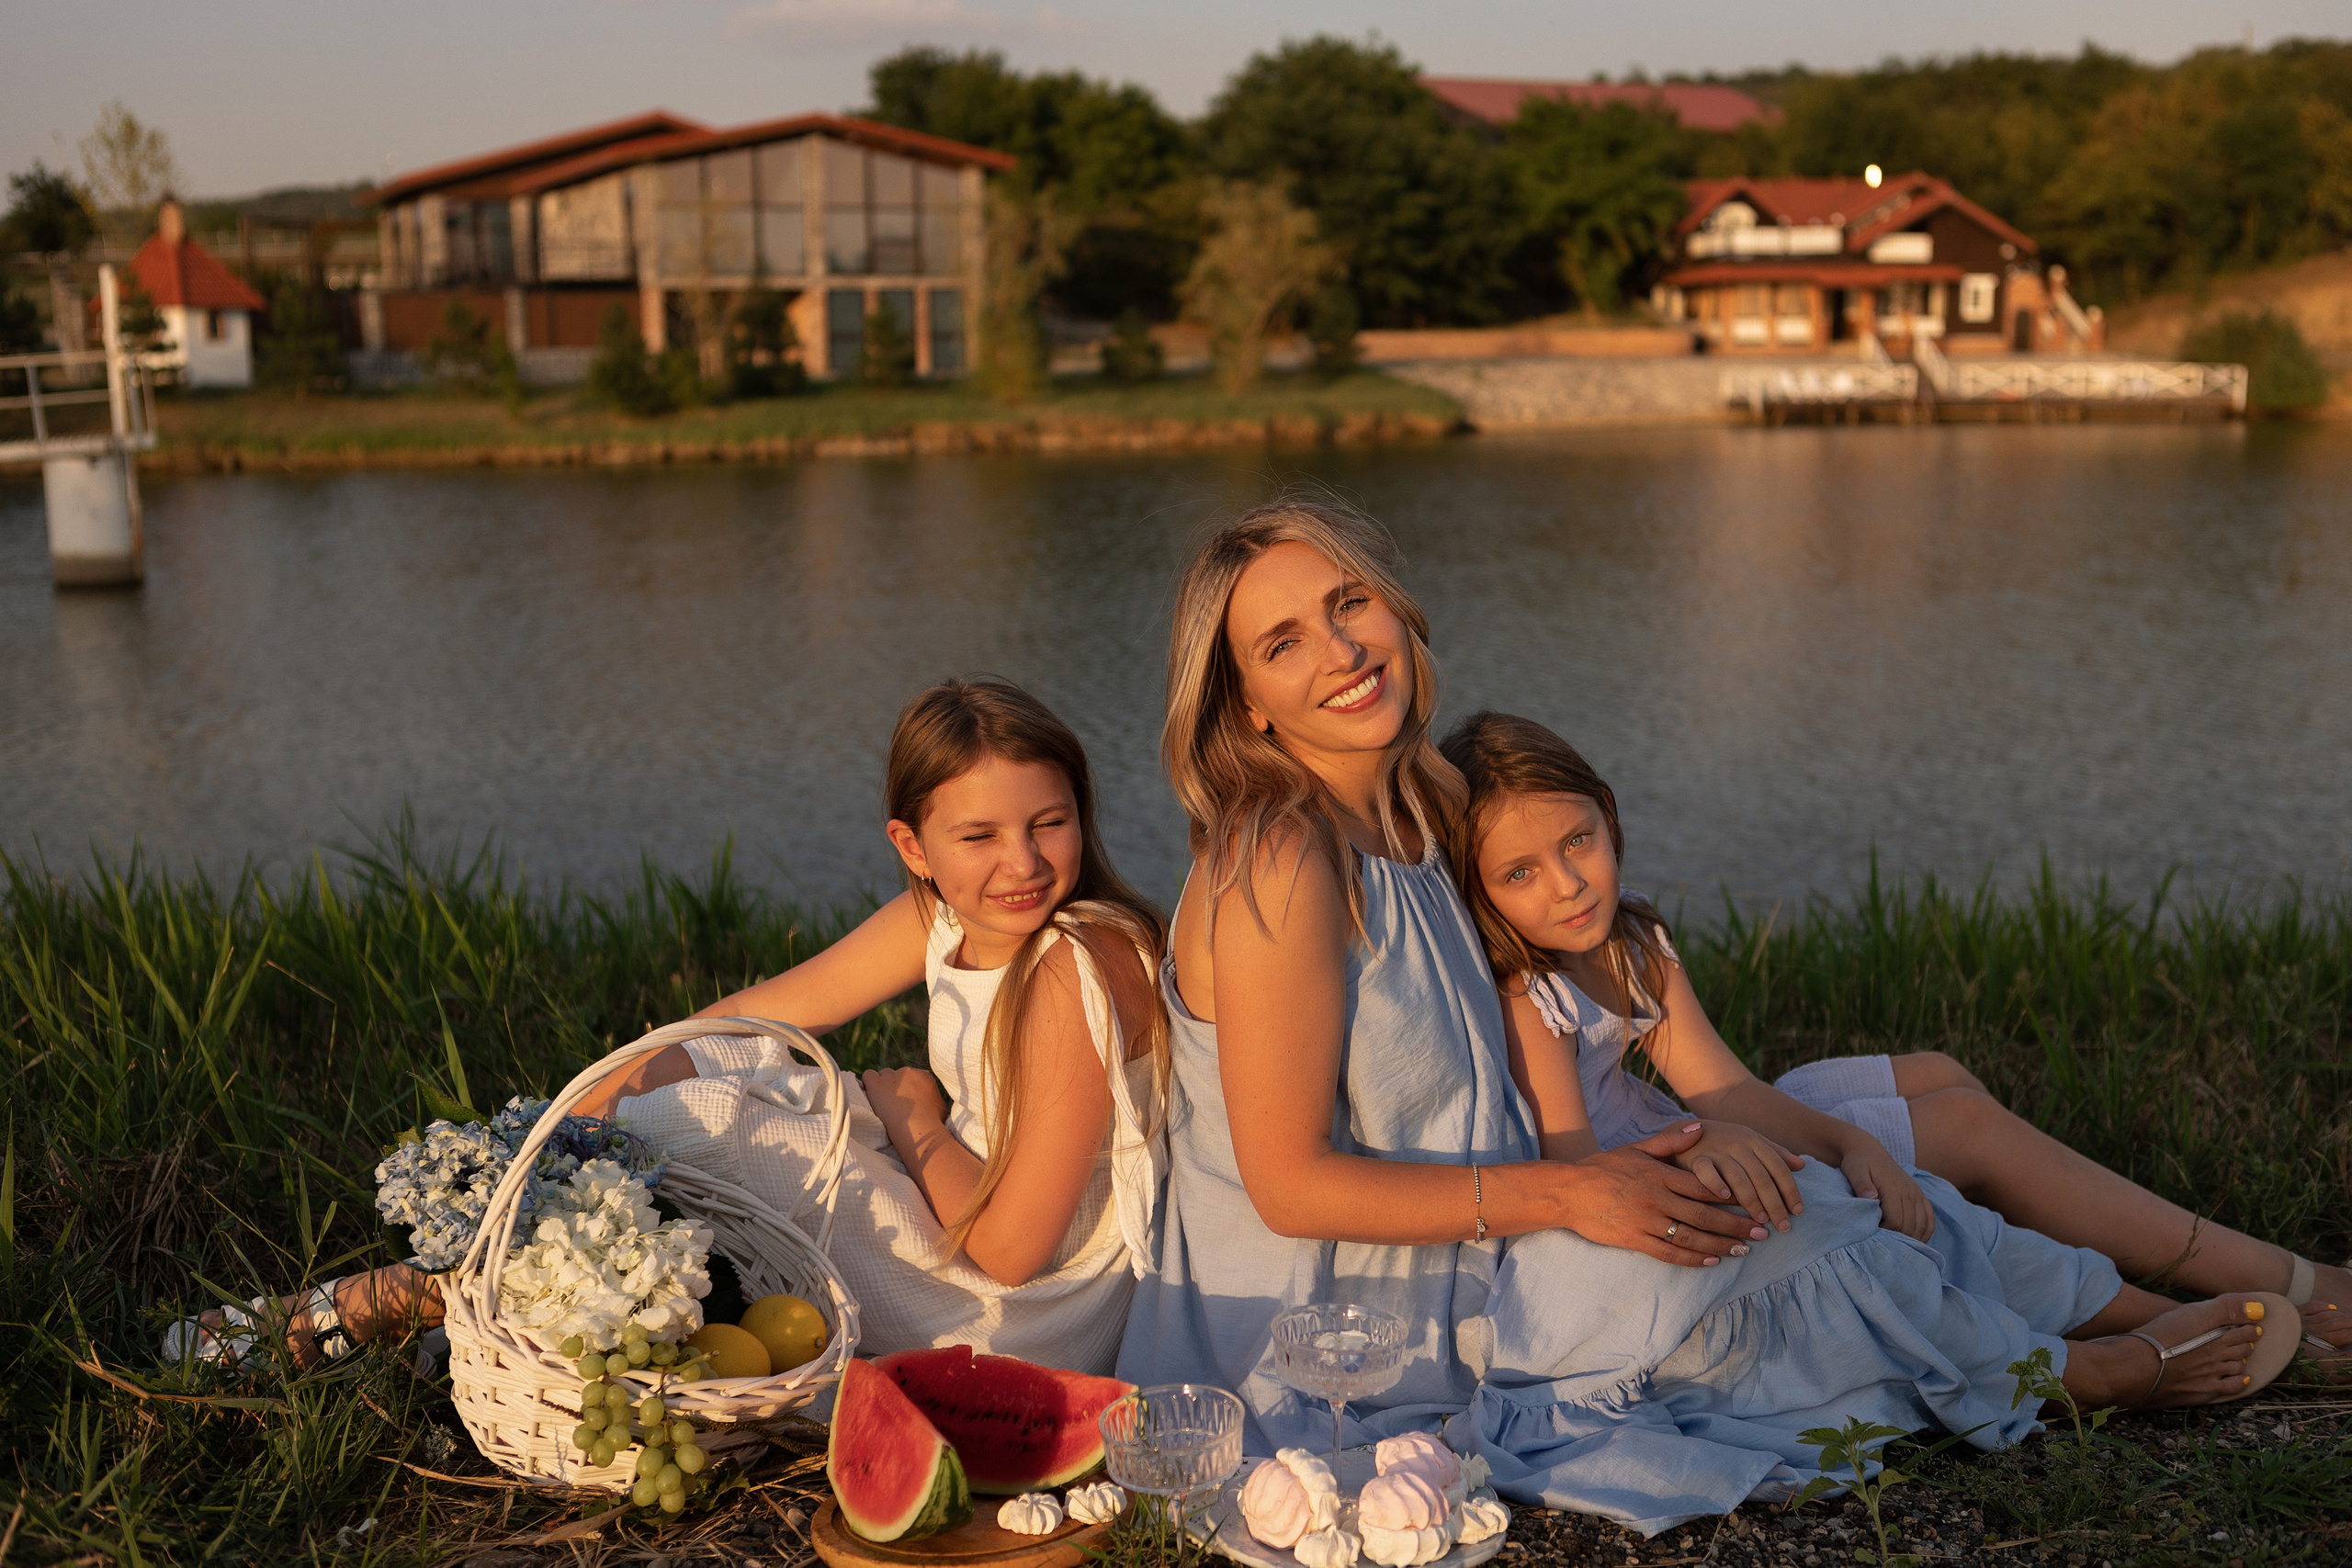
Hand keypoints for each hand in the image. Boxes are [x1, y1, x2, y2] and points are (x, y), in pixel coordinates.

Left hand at [860, 1067, 947, 1144]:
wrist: (917, 1127)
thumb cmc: (931, 1123)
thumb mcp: (939, 1107)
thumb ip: (932, 1099)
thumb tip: (929, 1102)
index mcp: (924, 1076)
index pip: (912, 1077)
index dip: (908, 1089)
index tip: (906, 1102)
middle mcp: (908, 1072)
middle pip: (897, 1075)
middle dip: (895, 1087)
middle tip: (894, 1105)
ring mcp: (891, 1076)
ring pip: (883, 1075)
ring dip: (882, 1086)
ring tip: (881, 1103)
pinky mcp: (876, 1083)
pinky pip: (868, 1076)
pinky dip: (868, 1084)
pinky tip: (869, 1095)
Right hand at [1558, 1123, 1774, 1266]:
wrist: (1567, 1192)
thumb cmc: (1602, 1168)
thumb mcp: (1635, 1148)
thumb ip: (1669, 1142)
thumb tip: (1699, 1128)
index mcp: (1659, 1174)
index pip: (1703, 1186)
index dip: (1731, 1195)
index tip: (1753, 1201)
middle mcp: (1656, 1199)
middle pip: (1705, 1216)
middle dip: (1737, 1225)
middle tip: (1763, 1231)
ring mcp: (1646, 1222)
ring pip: (1692, 1238)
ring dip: (1722, 1245)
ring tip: (1745, 1251)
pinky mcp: (1635, 1240)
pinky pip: (1670, 1253)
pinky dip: (1694, 1259)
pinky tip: (1712, 1261)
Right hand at [1673, 1120, 1806, 1232]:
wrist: (1682, 1131)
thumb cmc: (1722, 1141)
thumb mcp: (1749, 1141)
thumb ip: (1775, 1152)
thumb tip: (1802, 1165)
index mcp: (1753, 1140)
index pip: (1778, 1167)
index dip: (1790, 1190)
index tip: (1798, 1212)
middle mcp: (1737, 1144)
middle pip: (1762, 1176)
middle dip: (1775, 1203)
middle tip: (1783, 1226)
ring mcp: (1716, 1151)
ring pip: (1739, 1178)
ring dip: (1752, 1201)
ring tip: (1761, 1221)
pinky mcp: (1695, 1158)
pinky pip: (1707, 1172)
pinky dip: (1716, 1184)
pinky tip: (1725, 1198)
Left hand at [1840, 1139, 1934, 1240]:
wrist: (1867, 1150)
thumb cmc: (1857, 1163)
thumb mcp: (1854, 1171)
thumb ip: (1861, 1185)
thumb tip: (1871, 1197)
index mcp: (1894, 1189)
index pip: (1896, 1223)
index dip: (1886, 1234)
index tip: (1873, 1235)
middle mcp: (1910, 1192)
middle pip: (1910, 1227)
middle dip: (1898, 1239)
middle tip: (1883, 1243)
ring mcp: (1917, 1194)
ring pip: (1922, 1225)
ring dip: (1912, 1238)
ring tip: (1898, 1245)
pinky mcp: (1919, 1195)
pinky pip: (1930, 1218)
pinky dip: (1925, 1231)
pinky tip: (1917, 1240)